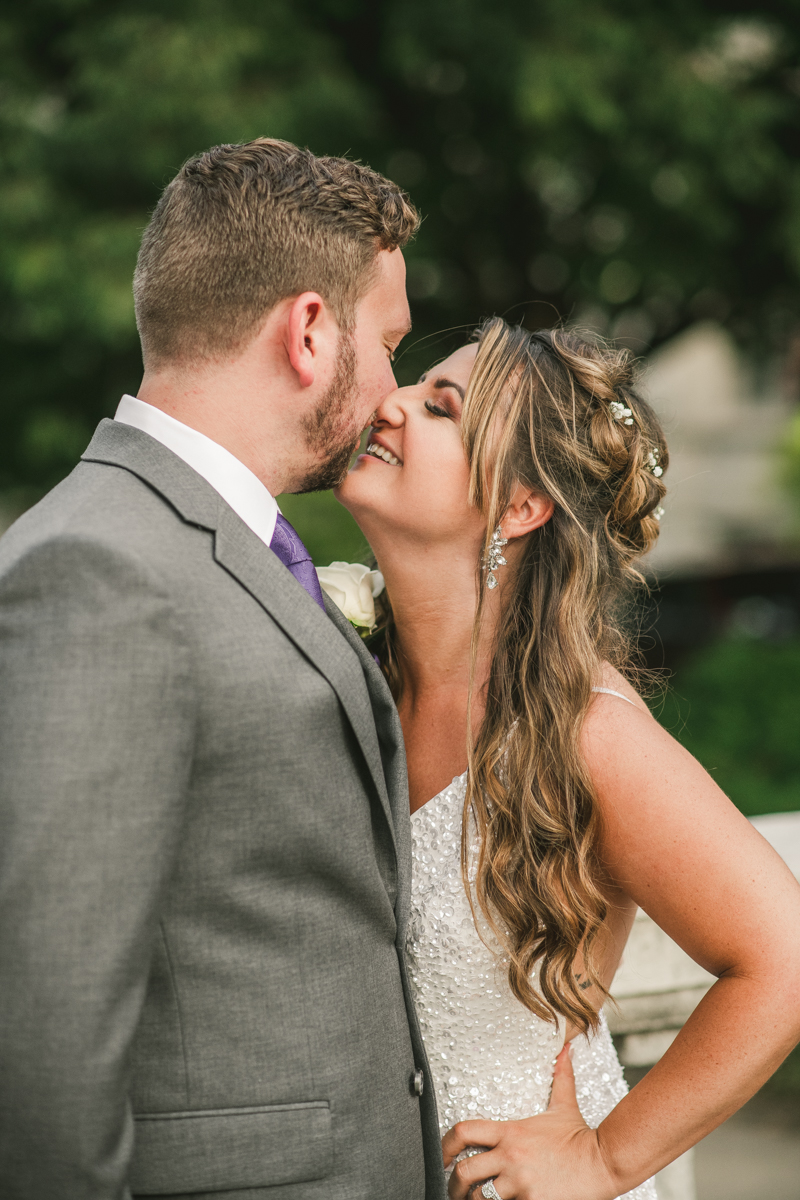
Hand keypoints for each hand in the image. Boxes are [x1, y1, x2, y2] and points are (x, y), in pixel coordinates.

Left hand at [442, 1044, 619, 1199]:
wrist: (605, 1162)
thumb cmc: (582, 1138)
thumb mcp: (564, 1106)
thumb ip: (560, 1077)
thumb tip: (565, 1049)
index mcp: (511, 1131)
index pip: (464, 1131)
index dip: (444, 1145)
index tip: (442, 1156)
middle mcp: (511, 1155)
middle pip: (464, 1171)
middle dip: (454, 1185)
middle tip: (455, 1190)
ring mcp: (519, 1182)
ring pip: (480, 1198)